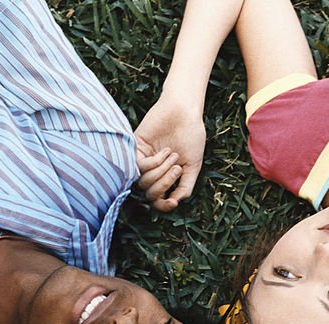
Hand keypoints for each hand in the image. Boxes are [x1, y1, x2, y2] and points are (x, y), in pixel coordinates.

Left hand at [134, 94, 205, 211]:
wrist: (185, 112)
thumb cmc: (191, 136)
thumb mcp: (193, 166)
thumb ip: (185, 186)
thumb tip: (174, 203)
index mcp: (165, 176)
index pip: (157, 200)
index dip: (163, 206)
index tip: (173, 202)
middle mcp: (153, 170)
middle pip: (149, 194)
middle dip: (165, 184)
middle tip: (177, 167)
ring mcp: (143, 159)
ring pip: (144, 182)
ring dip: (161, 172)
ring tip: (173, 155)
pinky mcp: (135, 147)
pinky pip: (138, 167)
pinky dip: (154, 163)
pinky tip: (164, 152)